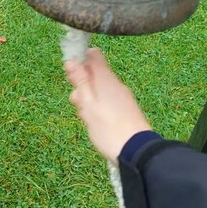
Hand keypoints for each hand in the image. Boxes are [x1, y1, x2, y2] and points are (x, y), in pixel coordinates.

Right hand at [65, 48, 150, 164]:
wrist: (135, 151)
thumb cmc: (108, 128)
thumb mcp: (88, 104)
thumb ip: (80, 81)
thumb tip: (72, 61)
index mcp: (106, 79)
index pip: (93, 56)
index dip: (80, 60)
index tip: (71, 74)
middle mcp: (116, 84)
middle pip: (94, 75)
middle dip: (82, 86)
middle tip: (78, 103)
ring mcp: (122, 97)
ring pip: (99, 91)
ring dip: (88, 100)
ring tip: (86, 117)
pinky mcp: (125, 109)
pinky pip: (107, 102)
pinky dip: (98, 108)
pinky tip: (96, 122)